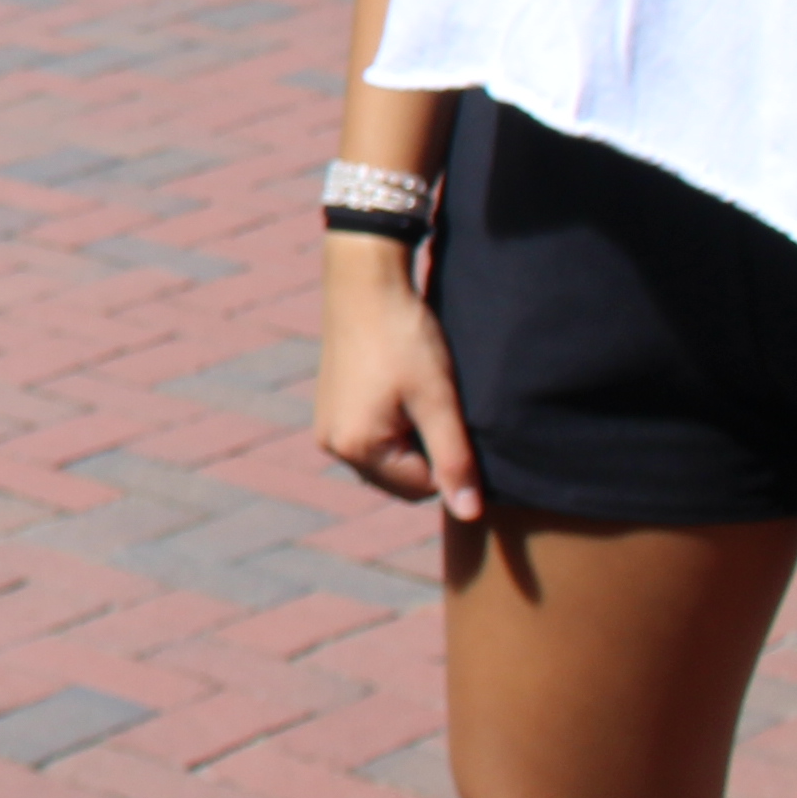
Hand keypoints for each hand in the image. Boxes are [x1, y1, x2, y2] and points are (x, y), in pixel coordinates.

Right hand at [315, 234, 482, 518]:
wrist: (365, 281)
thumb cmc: (404, 337)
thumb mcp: (438, 399)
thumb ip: (454, 460)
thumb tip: (469, 516)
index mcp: (357, 447)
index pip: (422, 487)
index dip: (448, 457)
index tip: (450, 414)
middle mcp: (332, 444)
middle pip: (401, 479)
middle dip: (425, 451)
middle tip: (436, 402)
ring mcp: (326, 426)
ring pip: (387, 458)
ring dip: (409, 437)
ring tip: (417, 392)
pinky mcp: (329, 407)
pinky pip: (370, 436)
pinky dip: (391, 422)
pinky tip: (399, 386)